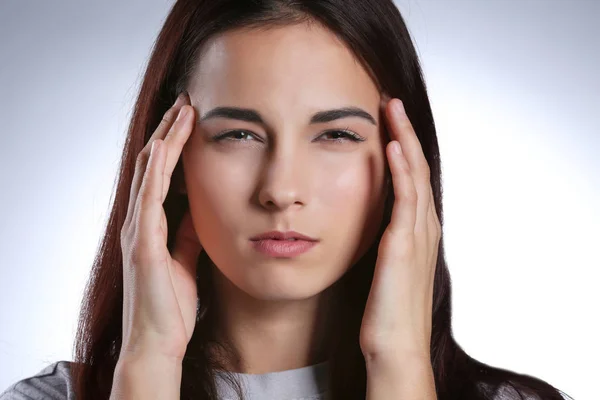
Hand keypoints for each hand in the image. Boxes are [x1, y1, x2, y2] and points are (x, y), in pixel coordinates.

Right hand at [119, 91, 202, 361]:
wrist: (158, 342)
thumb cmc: (171, 305)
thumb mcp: (187, 258)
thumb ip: (189, 233)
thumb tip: (202, 208)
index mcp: (152, 224)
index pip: (162, 173)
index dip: (175, 144)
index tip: (192, 119)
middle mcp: (140, 220)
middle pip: (152, 163)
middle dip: (170, 130)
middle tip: (188, 101)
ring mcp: (138, 230)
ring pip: (149, 172)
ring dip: (166, 138)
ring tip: (183, 109)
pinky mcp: (143, 243)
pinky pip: (149, 198)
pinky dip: (156, 170)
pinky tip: (165, 145)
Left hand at [359, 97, 440, 363]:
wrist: (395, 345)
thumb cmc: (386, 311)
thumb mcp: (384, 266)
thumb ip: (381, 240)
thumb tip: (367, 223)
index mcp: (417, 231)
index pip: (413, 177)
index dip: (404, 146)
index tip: (388, 121)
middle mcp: (423, 227)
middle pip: (418, 167)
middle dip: (406, 131)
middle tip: (392, 101)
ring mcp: (417, 235)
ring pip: (415, 175)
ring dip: (405, 139)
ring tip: (393, 109)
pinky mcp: (403, 246)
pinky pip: (405, 200)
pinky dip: (401, 171)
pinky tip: (393, 147)